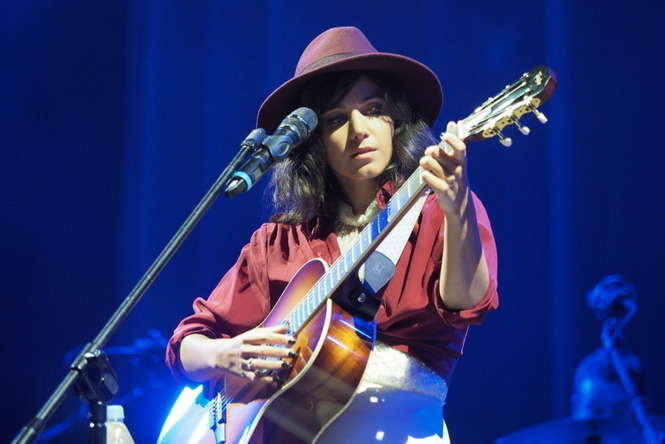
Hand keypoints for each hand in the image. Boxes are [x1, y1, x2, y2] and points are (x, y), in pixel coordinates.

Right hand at [180, 324, 296, 383]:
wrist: (219, 355)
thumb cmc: (241, 343)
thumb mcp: (252, 335)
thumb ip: (270, 331)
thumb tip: (287, 326)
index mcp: (247, 338)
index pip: (265, 337)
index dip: (279, 338)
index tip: (292, 339)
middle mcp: (244, 350)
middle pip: (263, 351)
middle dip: (279, 352)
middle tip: (292, 353)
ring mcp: (243, 363)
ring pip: (260, 365)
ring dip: (274, 365)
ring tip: (287, 365)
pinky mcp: (243, 374)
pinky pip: (256, 377)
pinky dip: (266, 379)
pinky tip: (278, 379)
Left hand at [419, 121, 469, 217]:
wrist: (459, 204)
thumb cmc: (456, 178)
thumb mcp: (458, 161)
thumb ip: (454, 144)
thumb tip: (452, 123)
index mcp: (462, 161)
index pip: (460, 147)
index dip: (452, 140)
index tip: (444, 136)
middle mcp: (457, 169)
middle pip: (437, 153)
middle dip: (428, 152)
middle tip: (427, 156)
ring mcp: (450, 180)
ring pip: (429, 163)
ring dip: (423, 163)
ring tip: (425, 167)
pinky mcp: (443, 190)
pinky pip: (426, 176)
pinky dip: (423, 175)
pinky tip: (425, 176)